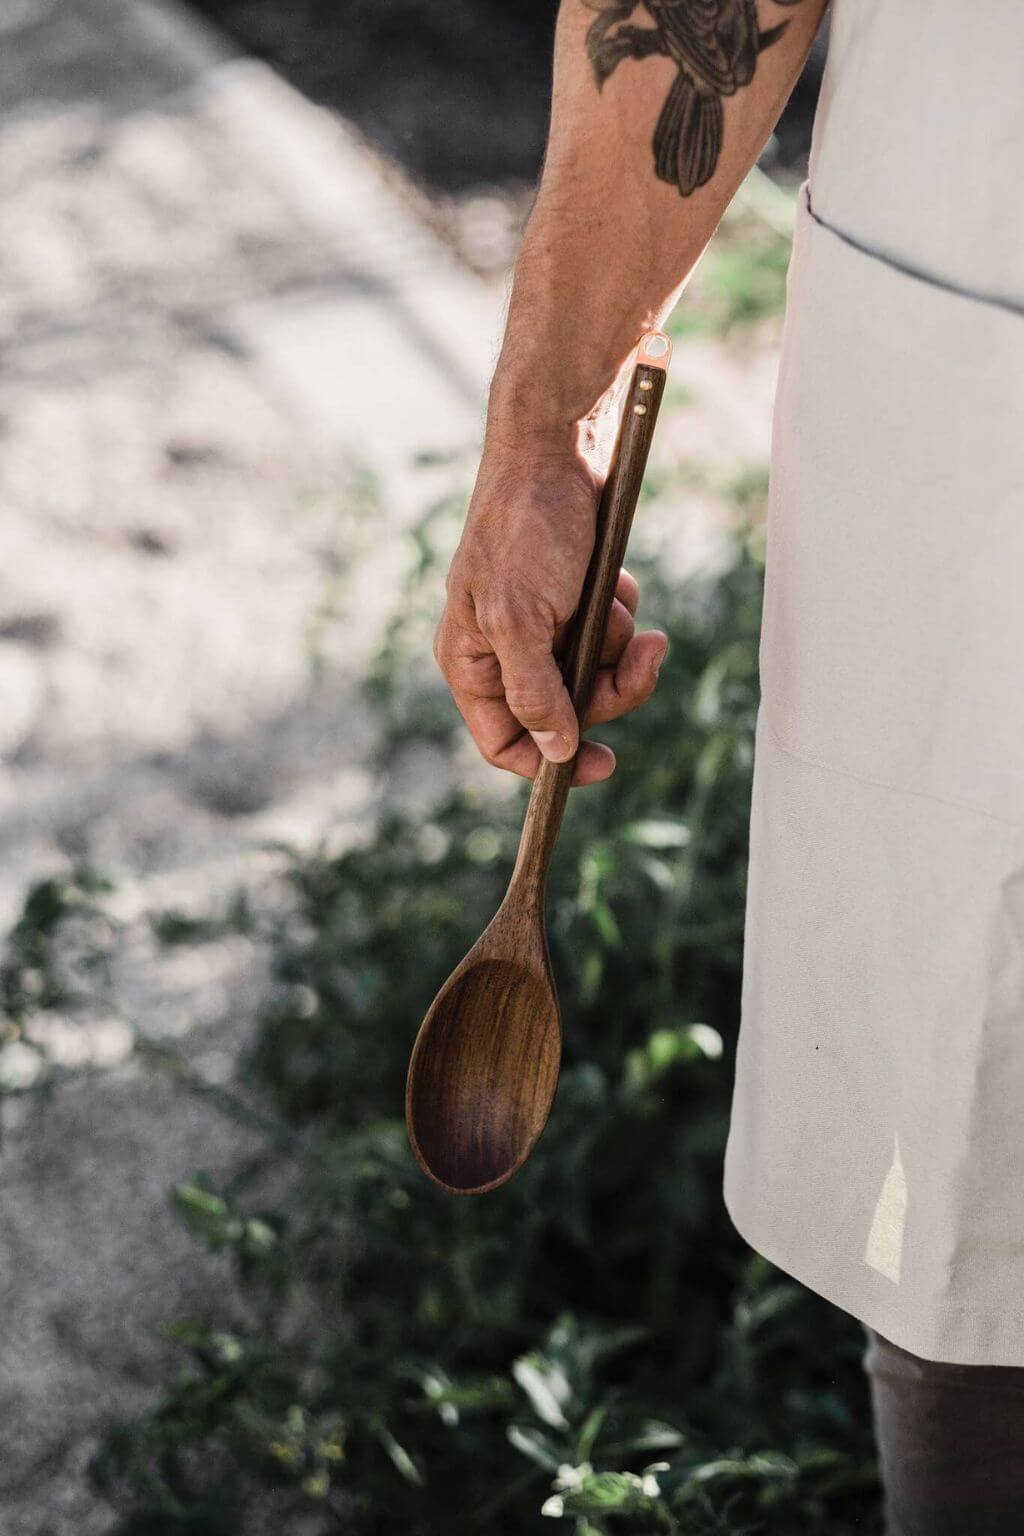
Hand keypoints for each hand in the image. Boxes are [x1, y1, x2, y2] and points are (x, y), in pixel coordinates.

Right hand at [434, 444, 667, 785]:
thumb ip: (534, 693)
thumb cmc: (526, 528)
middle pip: (564, 713)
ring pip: (594, 675)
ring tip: (620, 601)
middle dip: (609, 687)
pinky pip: (609, 635)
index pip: (504, 742)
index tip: (603, 763)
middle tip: (646, 656)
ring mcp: (540, 626)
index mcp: (472, 662)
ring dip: (619, 644)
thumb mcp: (521, 619)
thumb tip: (554, 753)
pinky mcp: (573, 600)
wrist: (558, 449)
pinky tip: (617, 580)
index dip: (549, 762)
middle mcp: (502, 651)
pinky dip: (621, 612)